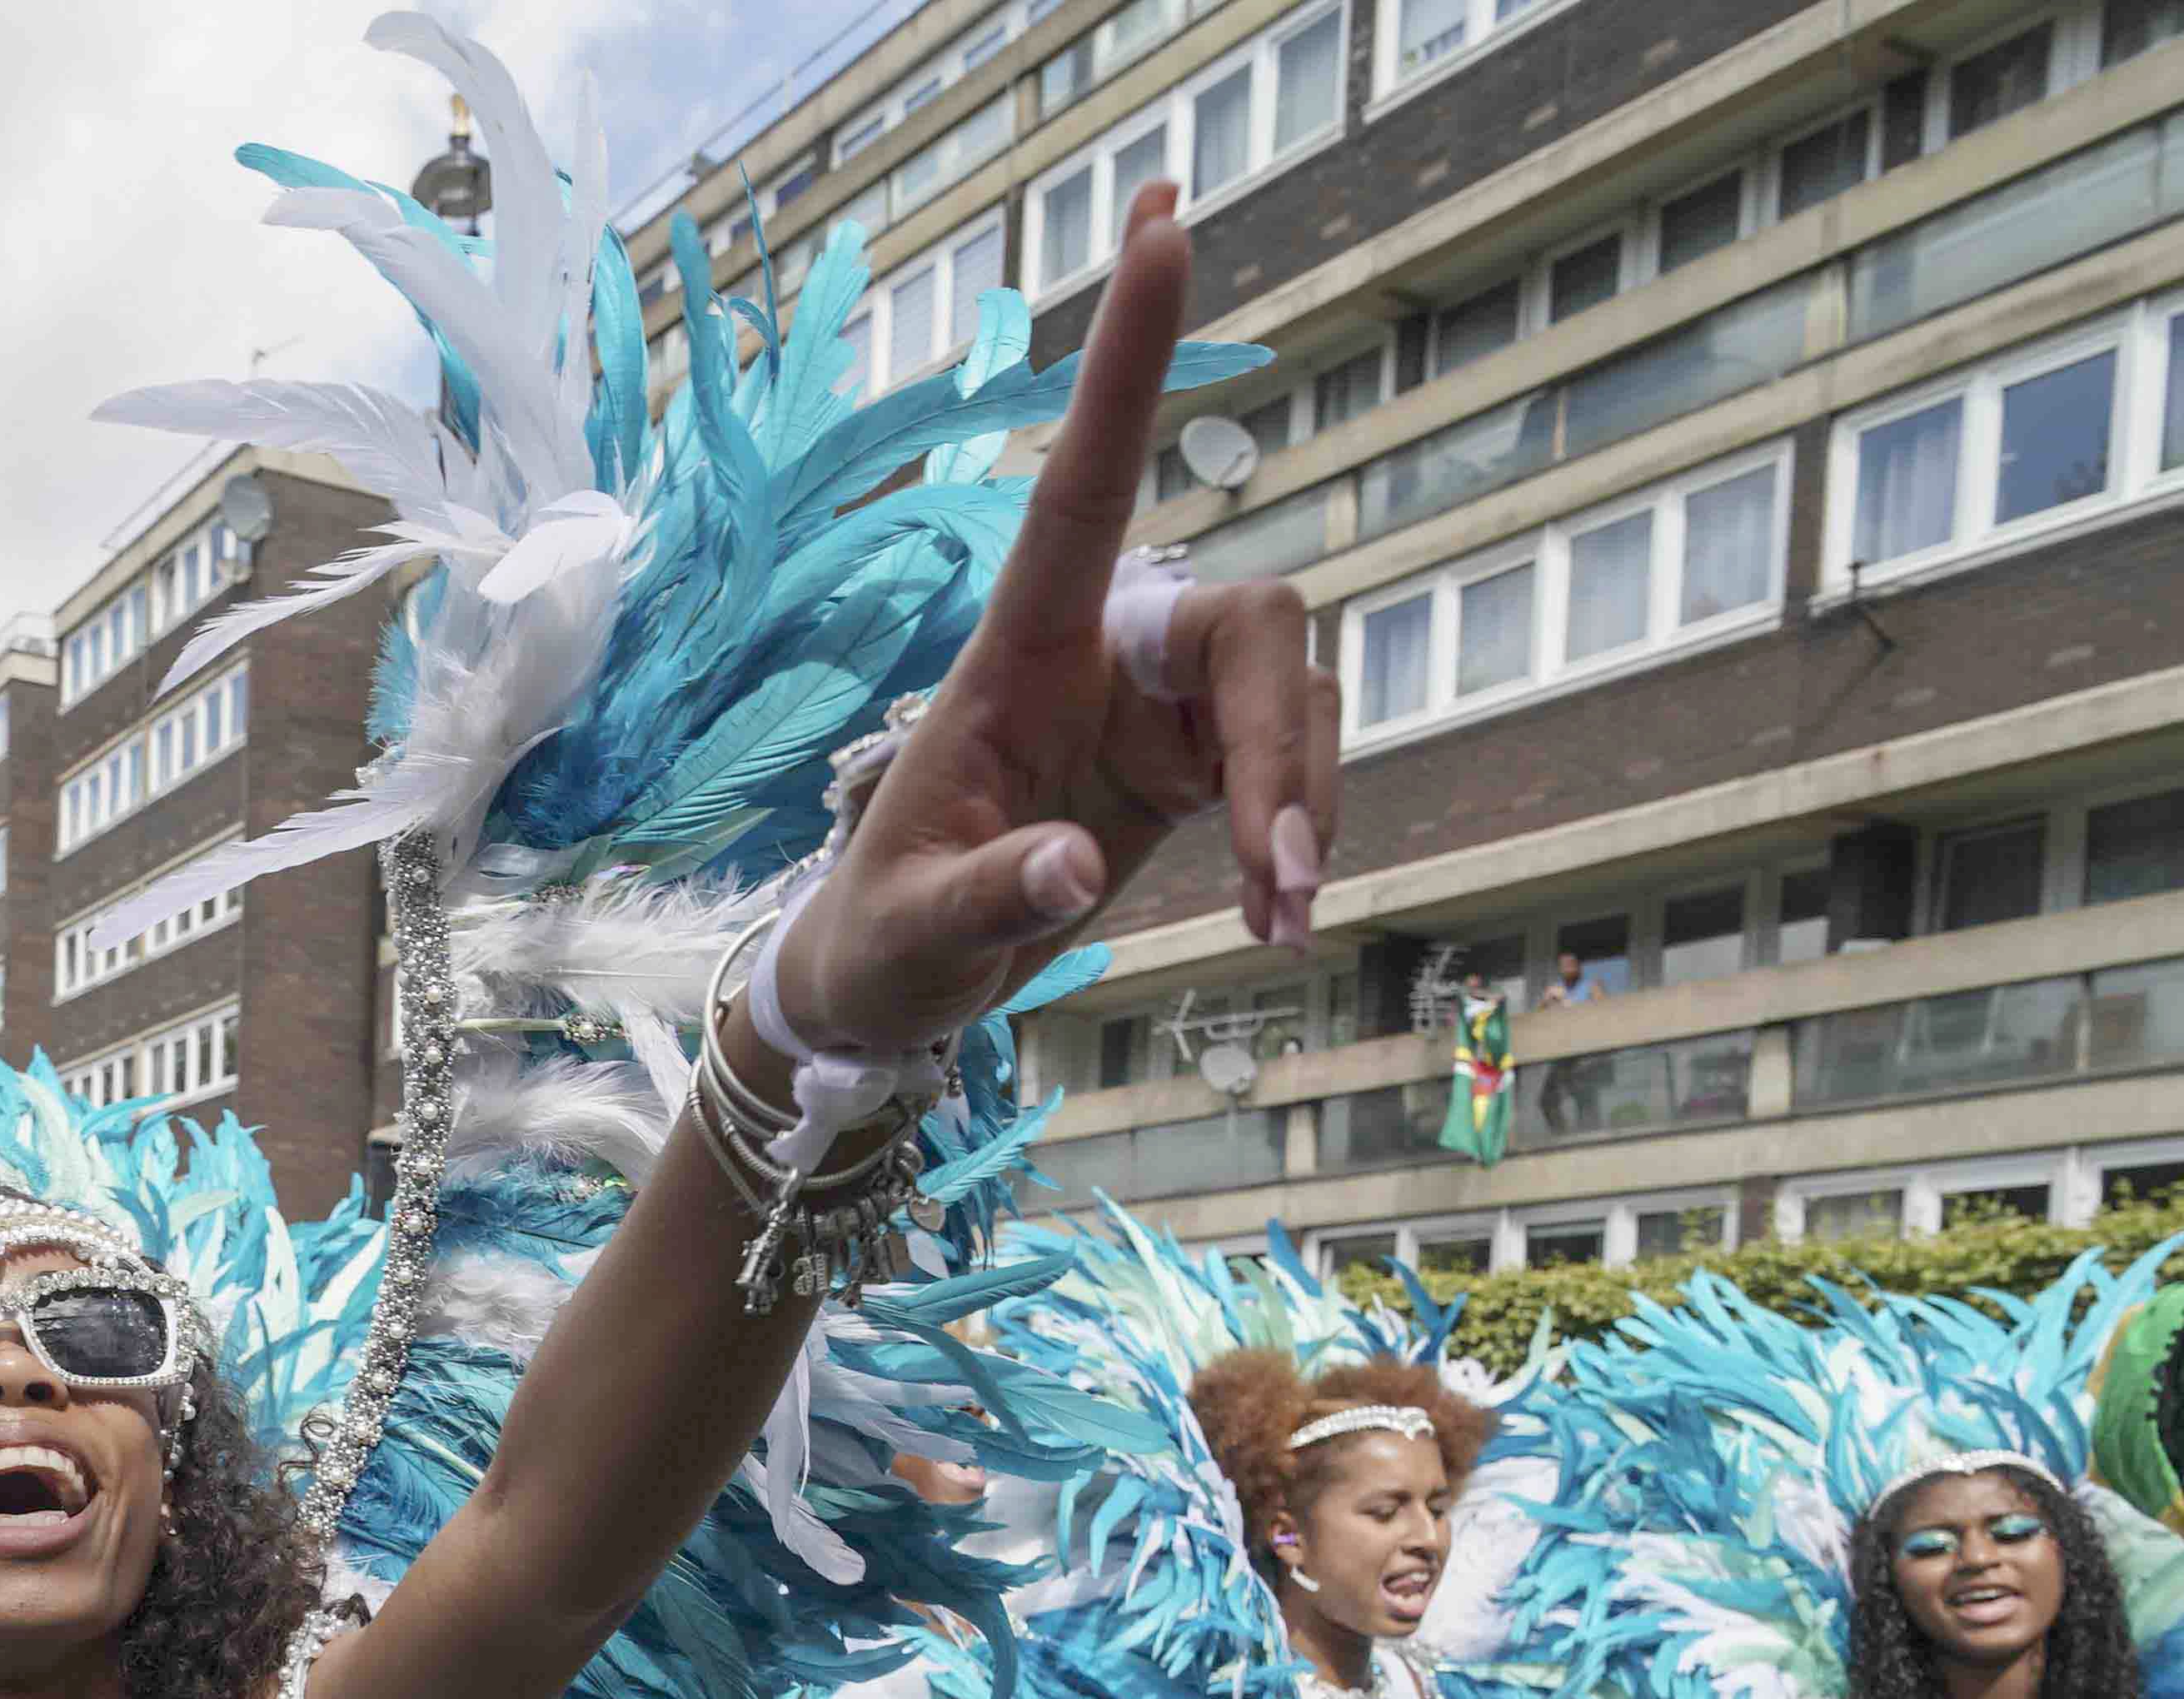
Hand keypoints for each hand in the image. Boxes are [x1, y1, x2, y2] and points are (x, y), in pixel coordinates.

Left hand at [769, 181, 1336, 1059]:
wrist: (890, 991)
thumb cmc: (880, 940)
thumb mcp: (912, 931)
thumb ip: (988, 894)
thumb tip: (1070, 869)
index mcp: (1016, 655)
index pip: (1084, 484)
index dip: (1127, 360)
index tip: (1163, 222)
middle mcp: (1097, 655)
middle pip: (1245, 628)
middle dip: (1281, 745)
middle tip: (1285, 877)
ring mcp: (1154, 707)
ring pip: (1284, 696)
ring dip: (1303, 803)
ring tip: (1279, 922)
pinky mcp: (1192, 764)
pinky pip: (1287, 762)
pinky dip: (1295, 838)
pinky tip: (1273, 919)